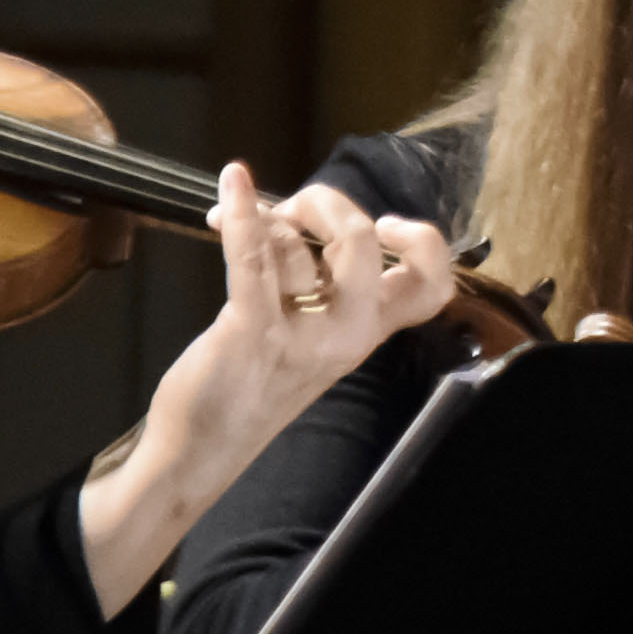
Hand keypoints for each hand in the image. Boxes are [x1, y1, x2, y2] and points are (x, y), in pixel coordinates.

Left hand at [80, 170, 461, 613]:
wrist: (201, 449)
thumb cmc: (254, 386)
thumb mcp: (313, 340)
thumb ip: (329, 287)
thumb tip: (313, 213)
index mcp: (366, 332)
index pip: (431, 287)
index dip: (424, 242)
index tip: (388, 224)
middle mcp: (346, 334)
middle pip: (362, 243)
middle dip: (325, 204)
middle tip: (292, 210)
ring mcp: (300, 334)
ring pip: (294, 246)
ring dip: (261, 224)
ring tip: (236, 230)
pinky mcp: (250, 331)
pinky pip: (252, 260)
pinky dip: (244, 215)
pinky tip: (233, 183)